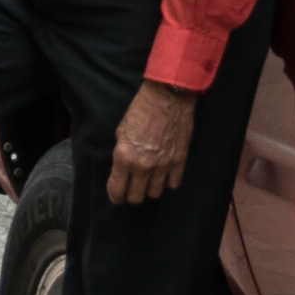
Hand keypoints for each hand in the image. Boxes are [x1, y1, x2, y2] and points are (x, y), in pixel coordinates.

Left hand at [107, 81, 197, 204]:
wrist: (167, 97)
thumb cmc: (141, 110)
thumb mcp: (121, 131)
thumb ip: (122, 153)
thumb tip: (123, 168)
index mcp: (124, 157)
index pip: (117, 190)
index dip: (115, 196)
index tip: (116, 196)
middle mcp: (142, 165)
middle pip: (136, 197)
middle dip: (131, 195)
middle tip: (131, 189)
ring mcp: (163, 165)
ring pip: (155, 193)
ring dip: (150, 188)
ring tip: (148, 180)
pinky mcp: (179, 161)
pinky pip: (173, 184)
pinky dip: (168, 182)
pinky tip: (164, 175)